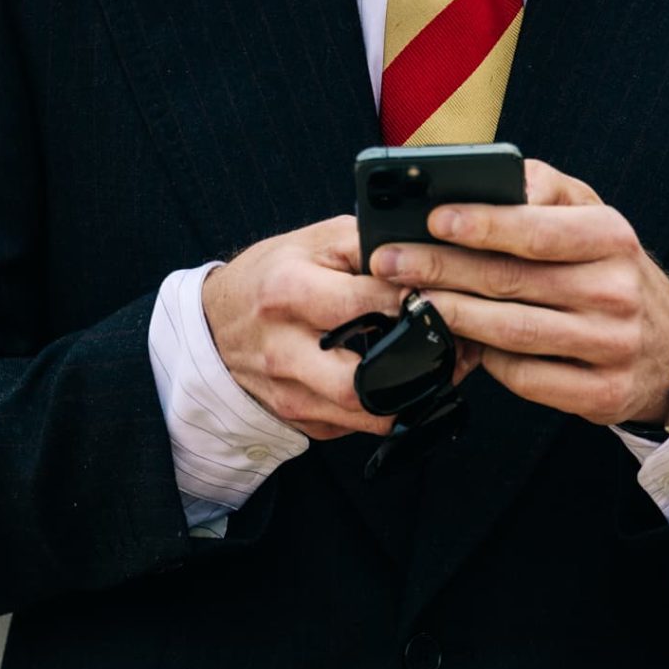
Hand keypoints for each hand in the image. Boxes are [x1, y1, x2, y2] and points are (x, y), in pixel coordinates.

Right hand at [201, 215, 481, 440]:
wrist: (215, 325)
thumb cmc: (272, 276)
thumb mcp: (311, 242)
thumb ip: (365, 244)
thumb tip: (422, 254)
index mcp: (287, 292)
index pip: (361, 302)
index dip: (411, 301)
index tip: (444, 296)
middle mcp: (283, 350)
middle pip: (360, 380)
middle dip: (417, 366)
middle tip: (454, 345)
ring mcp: (290, 394)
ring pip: (366, 415)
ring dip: (415, 396)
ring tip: (445, 367)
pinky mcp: (301, 421)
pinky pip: (358, 426)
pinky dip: (391, 408)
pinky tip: (410, 383)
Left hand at [368, 157, 668, 427]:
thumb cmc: (609, 270)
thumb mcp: (591, 216)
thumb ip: (543, 190)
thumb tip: (489, 182)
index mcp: (613, 238)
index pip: (538, 231)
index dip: (482, 225)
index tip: (432, 219)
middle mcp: (616, 292)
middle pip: (512, 281)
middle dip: (440, 269)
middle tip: (390, 261)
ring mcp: (611, 346)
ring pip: (511, 332)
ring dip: (451, 316)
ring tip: (410, 299)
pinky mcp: (601, 393)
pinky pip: (525, 377)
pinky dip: (486, 359)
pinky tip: (460, 342)